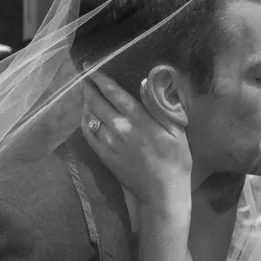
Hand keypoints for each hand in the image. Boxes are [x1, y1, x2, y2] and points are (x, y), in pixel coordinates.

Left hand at [81, 71, 191, 209]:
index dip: (100, 78)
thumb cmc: (175, 160)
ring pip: (90, 117)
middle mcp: (120, 127)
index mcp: (138, 118)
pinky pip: (88, 134)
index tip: (92, 68)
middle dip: (89, 87)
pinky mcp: (104, 156)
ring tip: (86, 95)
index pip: (113, 92)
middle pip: (96, 101)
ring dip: (86, 103)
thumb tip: (145, 83)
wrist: (162, 193)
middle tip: (84, 77)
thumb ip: (160, 106)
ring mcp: (109, 142)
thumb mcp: (177, 130)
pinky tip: (86, 116)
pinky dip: (85, 122)